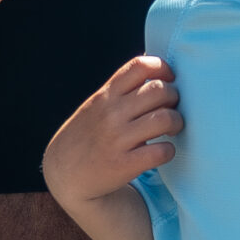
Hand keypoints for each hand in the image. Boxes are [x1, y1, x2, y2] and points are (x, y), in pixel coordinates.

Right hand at [44, 55, 179, 200]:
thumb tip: (154, 66)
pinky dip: (168, 150)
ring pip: (165, 119)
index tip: (168, 80)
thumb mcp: (96, 106)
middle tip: (172, 109)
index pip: (140, 66)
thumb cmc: (86, 136)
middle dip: (174, 98)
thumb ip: (120, 89)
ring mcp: (117, 139)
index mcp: (106, 95)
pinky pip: (161, 151)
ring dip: (176, 122)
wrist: (63, 174)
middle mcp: (111, 114)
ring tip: (172, 129)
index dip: (162, 68)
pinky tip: (162, 152)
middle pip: (159, 90)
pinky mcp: (124, 165)